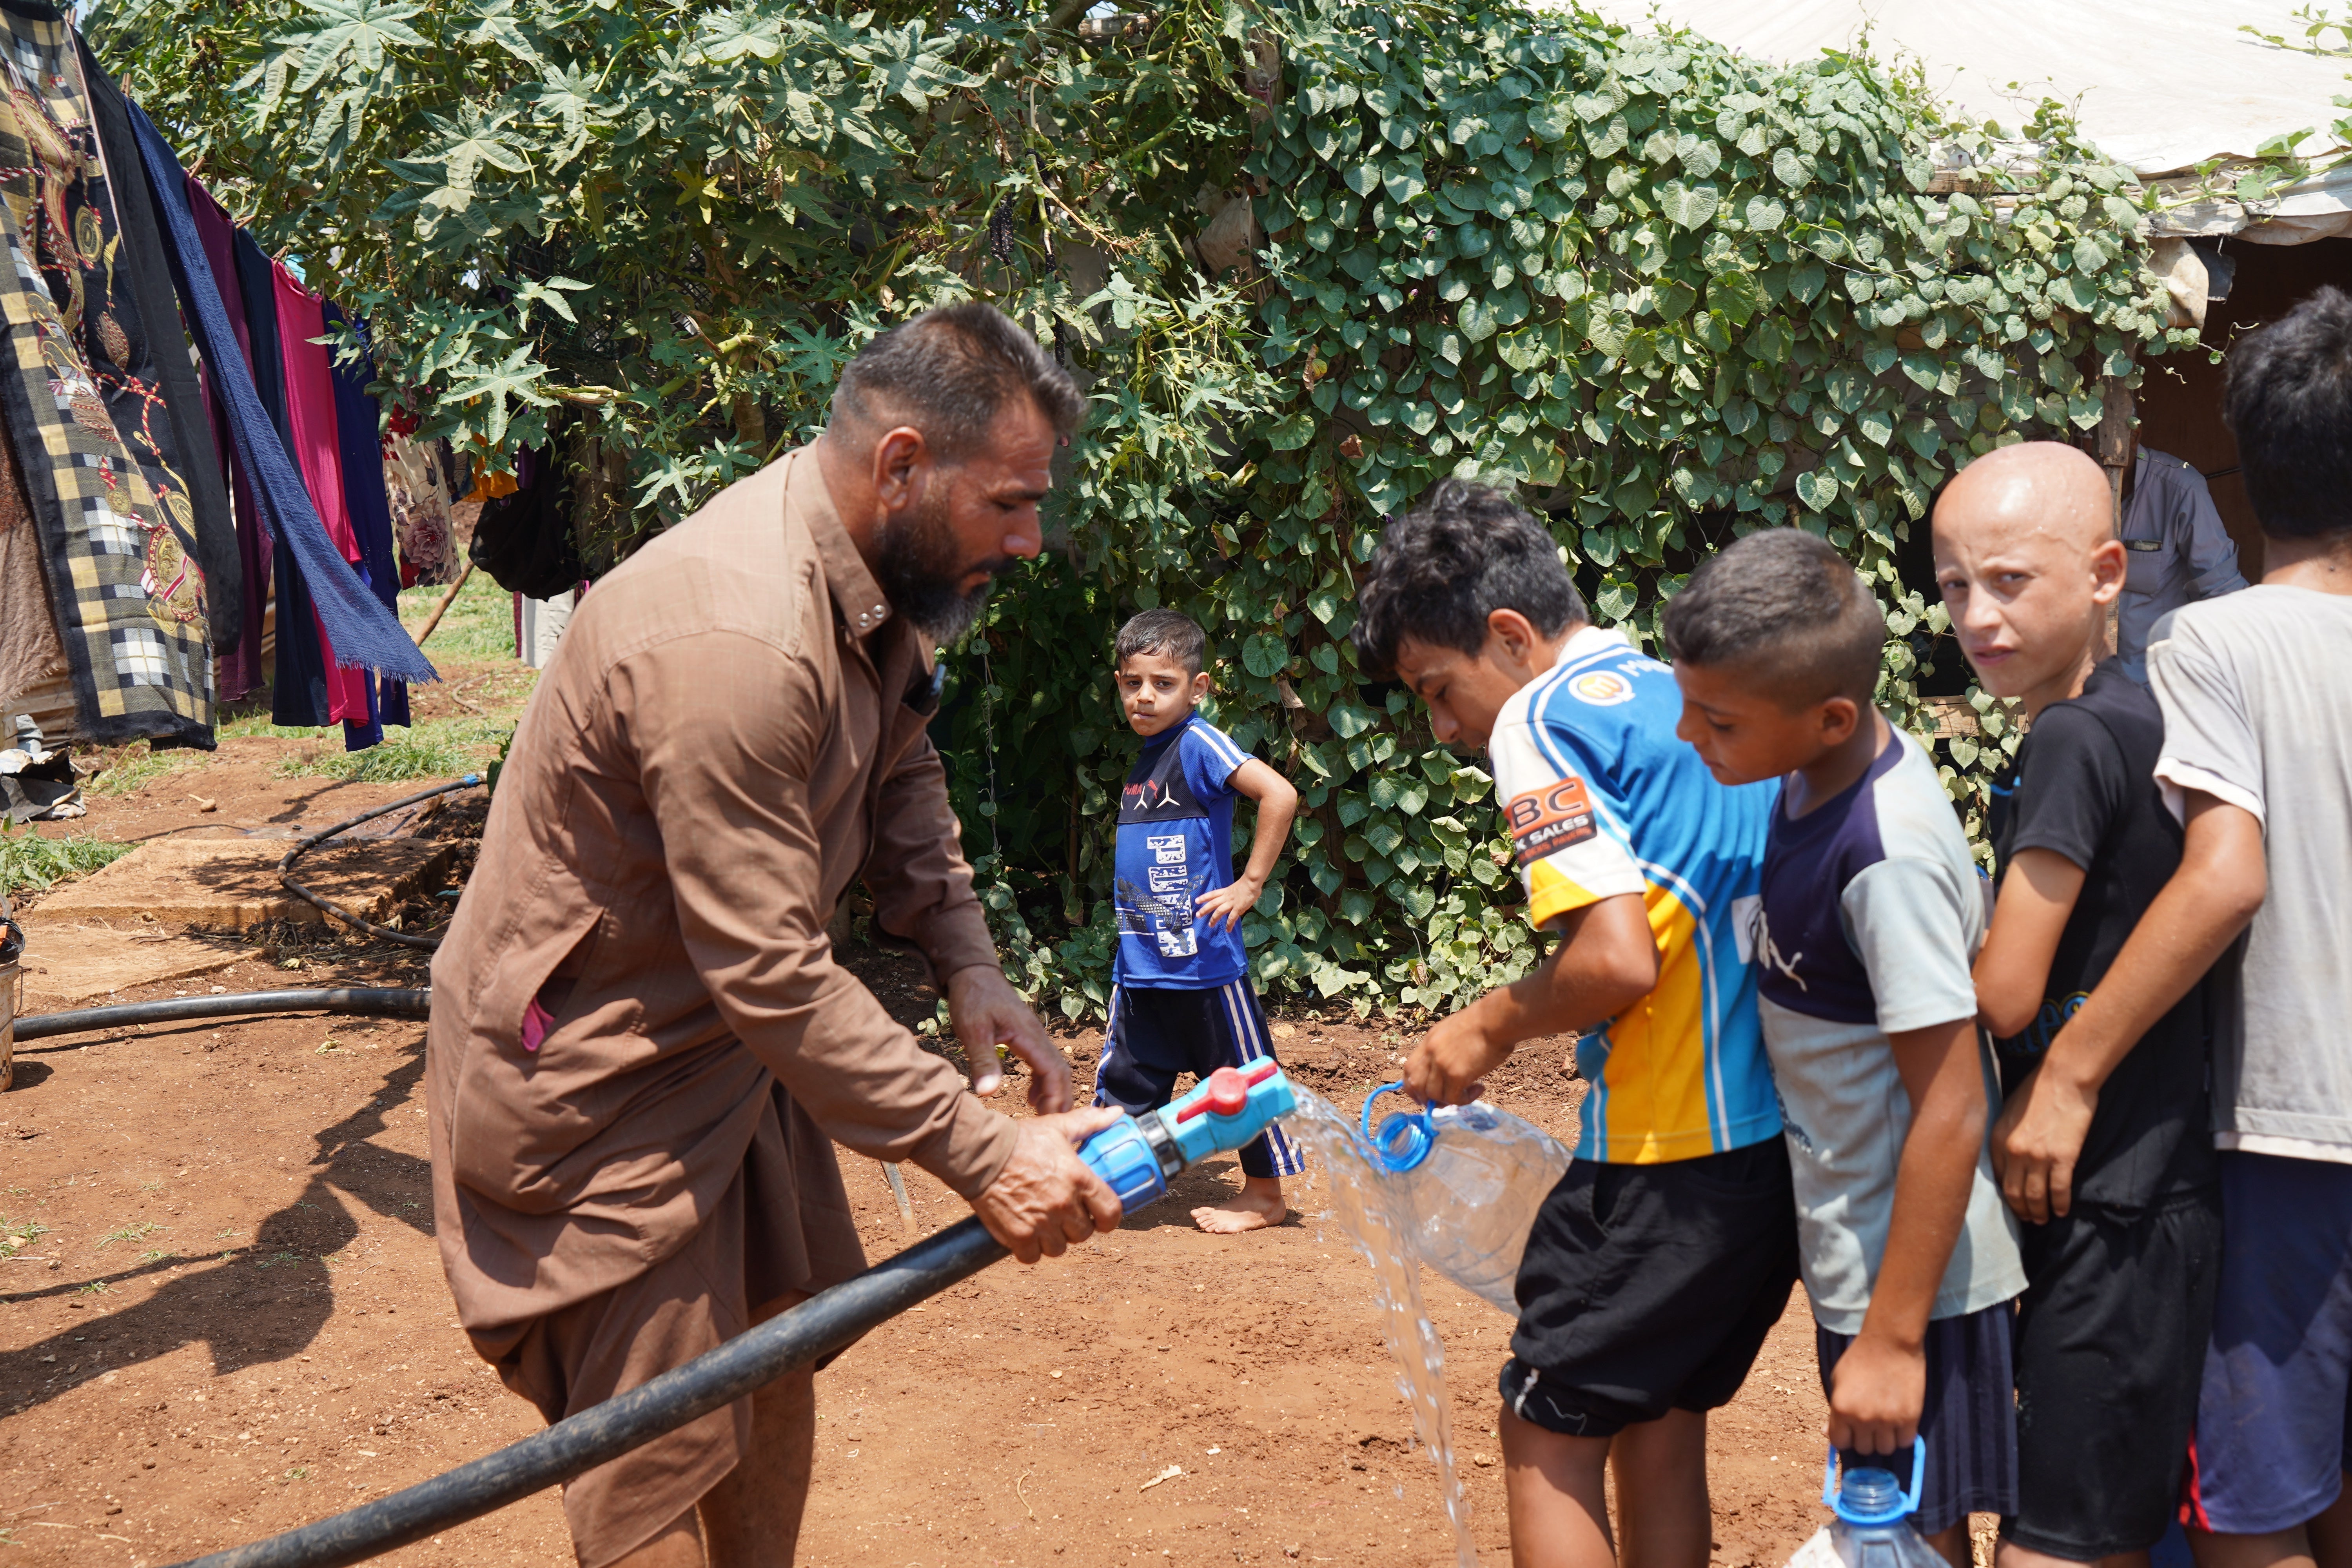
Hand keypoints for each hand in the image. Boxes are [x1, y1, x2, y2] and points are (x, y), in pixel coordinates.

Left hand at [947, 965, 1069, 1114]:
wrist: (972, 972)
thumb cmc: (972, 997)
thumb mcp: (972, 1030)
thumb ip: (983, 1061)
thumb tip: (989, 1094)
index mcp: (1028, 1035)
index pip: (1053, 1070)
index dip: (1055, 1096)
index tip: (1051, 1120)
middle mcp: (1037, 1035)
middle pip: (1060, 1070)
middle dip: (1060, 1098)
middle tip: (1051, 1125)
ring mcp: (1033, 1035)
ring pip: (1054, 1066)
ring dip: (1052, 1091)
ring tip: (1042, 1115)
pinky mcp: (1025, 1035)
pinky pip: (1043, 1062)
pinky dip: (1042, 1081)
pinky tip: (1030, 1095)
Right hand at [969, 1107, 1125, 1262]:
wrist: (980, 1154)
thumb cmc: (1020, 1139)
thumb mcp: (1058, 1127)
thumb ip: (1089, 1123)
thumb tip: (1116, 1114)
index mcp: (1079, 1179)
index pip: (1111, 1212)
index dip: (1109, 1218)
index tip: (1102, 1217)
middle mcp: (1063, 1204)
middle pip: (1084, 1233)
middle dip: (1076, 1226)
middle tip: (1066, 1216)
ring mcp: (1041, 1223)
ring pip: (1059, 1248)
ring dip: (1054, 1239)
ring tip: (1045, 1224)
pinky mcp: (1018, 1235)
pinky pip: (1033, 1256)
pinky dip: (1030, 1250)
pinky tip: (1026, 1234)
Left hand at [1193, 875, 1263, 933]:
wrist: (1251, 882)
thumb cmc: (1247, 883)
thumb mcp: (1236, 887)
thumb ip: (1233, 894)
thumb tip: (1234, 900)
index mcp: (1225, 891)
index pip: (1212, 894)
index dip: (1204, 897)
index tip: (1196, 901)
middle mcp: (1226, 897)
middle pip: (1212, 903)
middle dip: (1204, 910)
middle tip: (1198, 915)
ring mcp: (1231, 903)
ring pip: (1219, 911)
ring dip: (1214, 919)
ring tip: (1210, 925)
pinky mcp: (1238, 908)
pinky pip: (1232, 918)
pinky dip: (1229, 924)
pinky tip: (1228, 930)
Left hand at [1404, 1002, 1512, 1105]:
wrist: (1497, 1018)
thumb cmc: (1485, 1021)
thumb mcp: (1455, 1030)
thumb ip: (1445, 1047)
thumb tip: (1449, 1065)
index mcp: (1429, 1040)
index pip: (1409, 1069)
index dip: (1413, 1085)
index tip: (1424, 1094)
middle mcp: (1430, 1052)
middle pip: (1415, 1085)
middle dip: (1426, 1098)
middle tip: (1446, 1101)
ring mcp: (1441, 1064)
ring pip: (1434, 1095)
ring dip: (1450, 1100)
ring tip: (1470, 1091)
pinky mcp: (1456, 1075)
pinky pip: (1453, 1099)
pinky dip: (1465, 1100)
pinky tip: (1479, 1089)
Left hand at [1826, 1329, 1924, 1459]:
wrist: (1890, 1342)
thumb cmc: (1860, 1358)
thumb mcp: (1838, 1381)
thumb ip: (1834, 1410)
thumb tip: (1827, 1433)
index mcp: (1841, 1408)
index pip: (1840, 1443)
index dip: (1845, 1439)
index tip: (1851, 1432)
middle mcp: (1863, 1418)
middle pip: (1864, 1449)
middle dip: (1865, 1439)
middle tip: (1870, 1425)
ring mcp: (1887, 1420)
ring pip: (1885, 1449)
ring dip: (1884, 1440)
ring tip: (1886, 1423)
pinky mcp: (1910, 1417)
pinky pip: (1906, 1442)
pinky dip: (1902, 1436)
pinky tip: (1900, 1422)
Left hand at [1992, 1061, 2096, 1223]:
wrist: (2064, 1078)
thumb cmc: (2037, 1091)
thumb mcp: (2007, 1111)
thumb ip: (2004, 1136)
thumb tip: (2004, 1156)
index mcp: (1997, 1139)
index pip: (1997, 1178)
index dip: (2006, 1196)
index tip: (2013, 1204)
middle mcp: (2013, 1151)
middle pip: (2014, 1193)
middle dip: (2021, 1210)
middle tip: (2028, 1219)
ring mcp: (2038, 1156)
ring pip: (2035, 1197)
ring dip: (2039, 1213)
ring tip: (2044, 1219)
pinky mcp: (2063, 1158)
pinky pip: (2059, 1190)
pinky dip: (2060, 1205)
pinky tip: (2063, 1211)